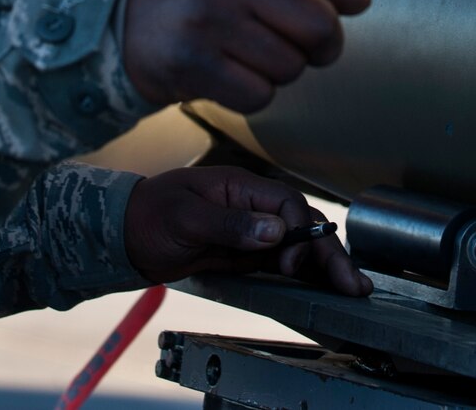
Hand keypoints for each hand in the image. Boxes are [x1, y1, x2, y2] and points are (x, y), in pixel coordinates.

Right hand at [122, 0, 373, 111]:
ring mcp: (206, 18)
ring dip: (282, 70)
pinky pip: (260, 95)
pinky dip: (255, 92)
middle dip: (320, 45)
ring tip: (247, 52)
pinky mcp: (191, 62)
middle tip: (294, 41)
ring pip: (292, 67)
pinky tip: (229, 73)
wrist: (125, 22)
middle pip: (318, 27)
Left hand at [123, 166, 370, 296]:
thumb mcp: (185, 218)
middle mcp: (252, 207)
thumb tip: (276, 229)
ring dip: (324, 266)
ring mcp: (251, 232)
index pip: (288, 204)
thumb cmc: (147, 215)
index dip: (298, 231)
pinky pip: (282, 263)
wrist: (122, 236)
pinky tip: (321, 288)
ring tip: (351, 288)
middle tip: (353, 283)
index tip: (290, 260)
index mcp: (241, 187)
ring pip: (299, 246)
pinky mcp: (245, 255)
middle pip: (303, 225)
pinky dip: (304, 274)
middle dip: (330, 253)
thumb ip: (230, 223)